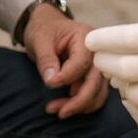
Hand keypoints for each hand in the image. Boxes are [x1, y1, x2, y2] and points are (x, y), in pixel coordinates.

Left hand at [23, 4, 108, 118]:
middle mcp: (96, 52)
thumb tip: (52, 81)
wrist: (46, 25)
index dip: (66, 77)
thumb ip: (46, 59)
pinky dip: (82, 105)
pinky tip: (65, 108)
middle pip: (96, 80)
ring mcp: (96, 65)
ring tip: (58, 111)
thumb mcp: (39, 40)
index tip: (49, 84)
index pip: (82, 62)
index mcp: (85, 37)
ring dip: (81, 105)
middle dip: (79, 100)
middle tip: (59, 112)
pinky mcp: (91, 75)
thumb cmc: (43, 29)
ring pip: (98, 91)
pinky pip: (94, 94)